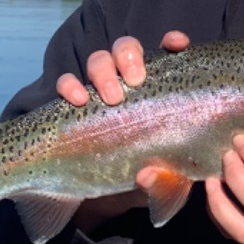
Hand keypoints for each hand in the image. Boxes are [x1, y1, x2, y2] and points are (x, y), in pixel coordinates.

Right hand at [58, 31, 189, 230]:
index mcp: (163, 91)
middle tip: (135, 80)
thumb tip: (147, 174)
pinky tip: (77, 99)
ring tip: (112, 97)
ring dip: (103, 70)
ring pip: (99, 59)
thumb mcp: (168, 185)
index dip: (173, 42)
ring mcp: (102, 92)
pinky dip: (69, 85)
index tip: (176, 44)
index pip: (170, 54)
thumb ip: (166, 182)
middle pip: (127, 48)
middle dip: (129, 56)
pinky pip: (66, 84)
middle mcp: (131, 84)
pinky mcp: (75, 106)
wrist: (111, 200)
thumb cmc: (152, 177)